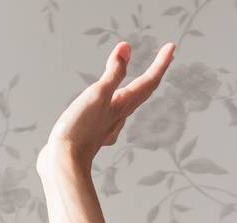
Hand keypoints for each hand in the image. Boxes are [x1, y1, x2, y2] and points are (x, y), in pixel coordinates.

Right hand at [38, 40, 176, 175]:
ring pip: (127, 104)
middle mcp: (119, 117)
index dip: (161, 63)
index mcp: (123, 105)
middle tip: (165, 57)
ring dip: (136, 89)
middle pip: (143, 92)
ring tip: (140, 79)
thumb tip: (127, 48)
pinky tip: (107, 107)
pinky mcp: (94, 135)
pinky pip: (110, 114)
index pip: (149, 81)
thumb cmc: (80, 128)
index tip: (172, 46)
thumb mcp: (97, 94)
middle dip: (155, 73)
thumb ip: (113, 72)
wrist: (63, 162)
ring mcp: (107, 127)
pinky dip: (114, 103)